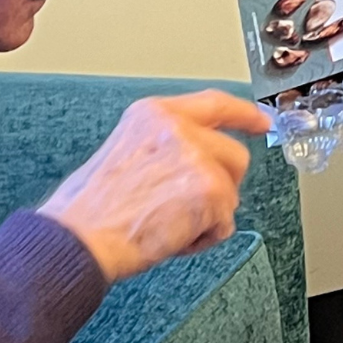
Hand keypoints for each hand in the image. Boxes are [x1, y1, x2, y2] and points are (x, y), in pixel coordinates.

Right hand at [39, 91, 270, 281]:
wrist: (80, 238)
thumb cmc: (92, 210)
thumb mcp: (125, 152)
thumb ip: (165, 146)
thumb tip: (200, 162)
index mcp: (154, 114)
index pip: (214, 104)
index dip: (244, 114)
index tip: (262, 122)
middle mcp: (178, 128)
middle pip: (234, 155)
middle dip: (221, 186)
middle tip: (186, 208)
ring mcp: (196, 157)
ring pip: (231, 192)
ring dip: (208, 216)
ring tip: (169, 223)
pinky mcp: (209, 190)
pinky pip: (225, 222)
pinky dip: (204, 238)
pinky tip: (172, 237)